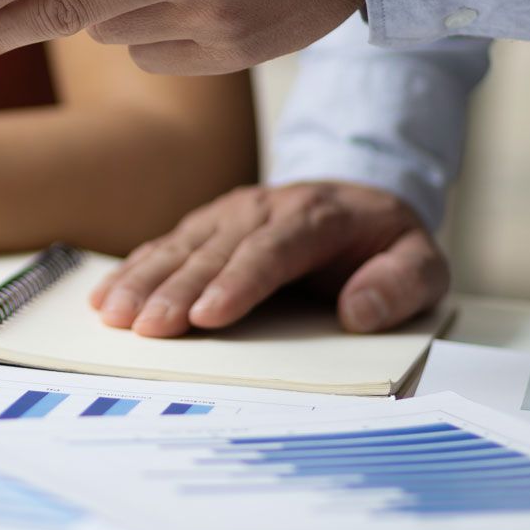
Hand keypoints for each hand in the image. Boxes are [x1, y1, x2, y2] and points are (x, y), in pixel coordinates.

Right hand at [90, 182, 446, 336]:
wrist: (361, 199)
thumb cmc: (385, 243)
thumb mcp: (424, 263)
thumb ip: (400, 285)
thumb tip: (360, 312)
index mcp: (316, 217)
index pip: (271, 251)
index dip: (237, 283)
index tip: (208, 316)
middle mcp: (264, 209)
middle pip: (214, 251)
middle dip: (177, 291)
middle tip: (147, 329)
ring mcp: (229, 214)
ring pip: (180, 247)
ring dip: (144, 281)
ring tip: (114, 315)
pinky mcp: (206, 225)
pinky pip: (165, 246)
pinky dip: (133, 270)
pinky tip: (106, 297)